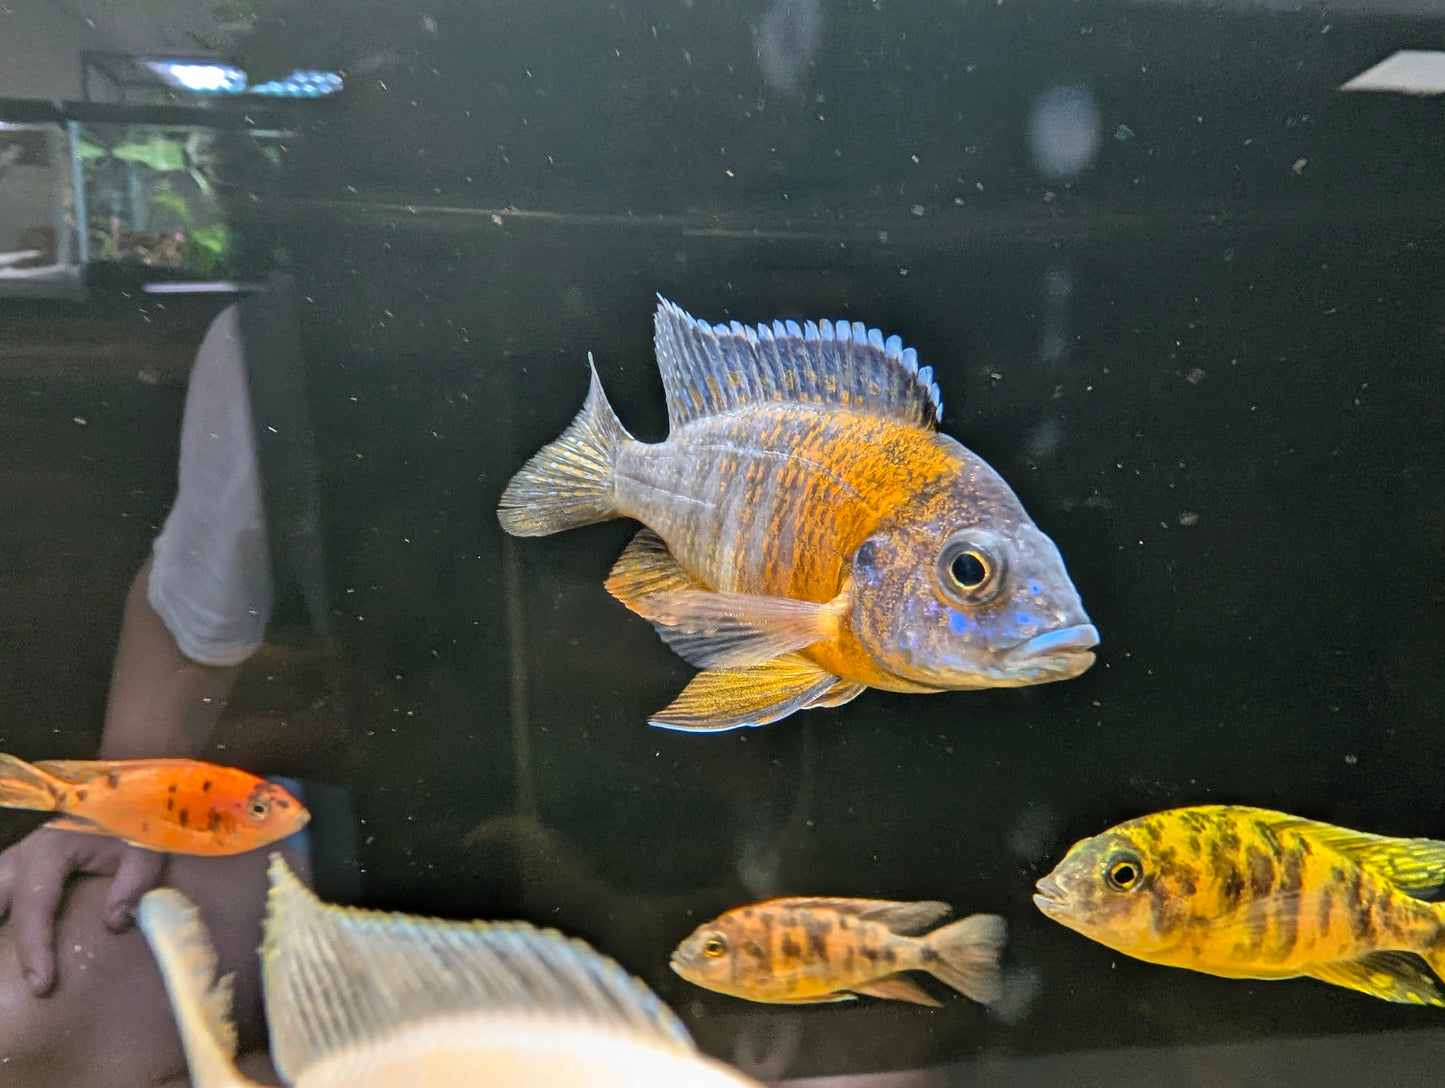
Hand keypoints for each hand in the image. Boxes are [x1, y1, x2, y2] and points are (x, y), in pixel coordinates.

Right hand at [0, 826, 166, 995]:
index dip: (35, 948)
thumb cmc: (132, 823)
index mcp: (51, 849)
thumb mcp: (144, 849)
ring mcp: (14, 857)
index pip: (34, 906)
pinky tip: (4, 937)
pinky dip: (1, 910)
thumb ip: (134, 883)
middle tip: (8, 977)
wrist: (123, 795)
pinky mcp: (16, 864)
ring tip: (1, 958)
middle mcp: (22, 854)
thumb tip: (115, 922)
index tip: (41, 985)